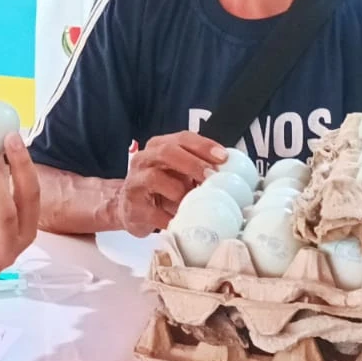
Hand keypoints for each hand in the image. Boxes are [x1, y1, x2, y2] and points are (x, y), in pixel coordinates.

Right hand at [110, 131, 227, 236]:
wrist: (129, 208)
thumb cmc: (162, 188)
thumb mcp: (179, 172)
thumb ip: (199, 168)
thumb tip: (232, 173)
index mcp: (159, 146)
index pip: (183, 138)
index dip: (204, 146)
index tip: (224, 158)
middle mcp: (144, 159)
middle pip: (167, 152)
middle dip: (193, 163)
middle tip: (212, 177)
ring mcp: (136, 182)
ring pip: (156, 178)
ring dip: (180, 191)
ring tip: (195, 202)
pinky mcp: (133, 207)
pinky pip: (154, 212)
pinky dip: (171, 218)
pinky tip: (182, 222)